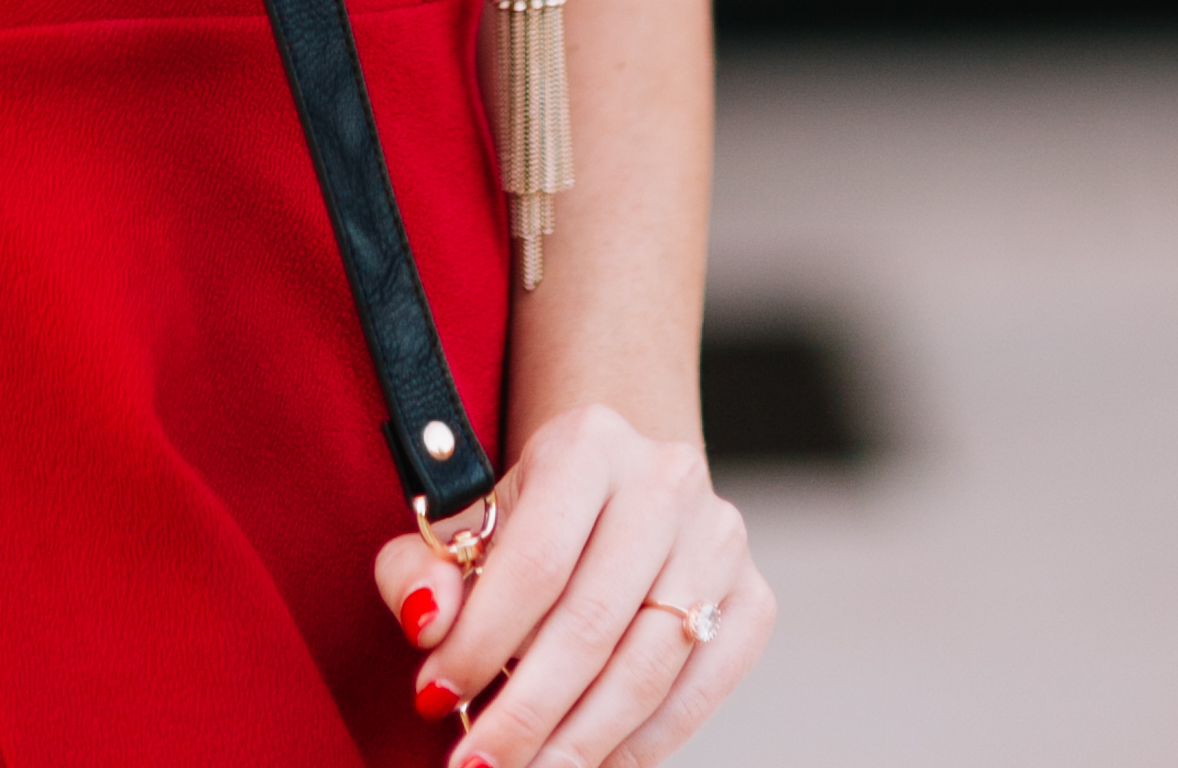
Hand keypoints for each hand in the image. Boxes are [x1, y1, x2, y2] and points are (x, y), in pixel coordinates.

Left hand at [373, 408, 771, 764]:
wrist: (619, 492)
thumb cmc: (530, 518)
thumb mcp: (465, 523)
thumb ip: (421, 567)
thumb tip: (425, 622)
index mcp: (589, 442)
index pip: (535, 562)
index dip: (481, 643)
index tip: (434, 700)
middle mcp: (667, 480)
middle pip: (591, 625)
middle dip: (525, 713)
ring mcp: (720, 540)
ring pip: (647, 669)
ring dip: (579, 743)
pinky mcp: (755, 598)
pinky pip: (697, 692)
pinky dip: (640, 745)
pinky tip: (589, 763)